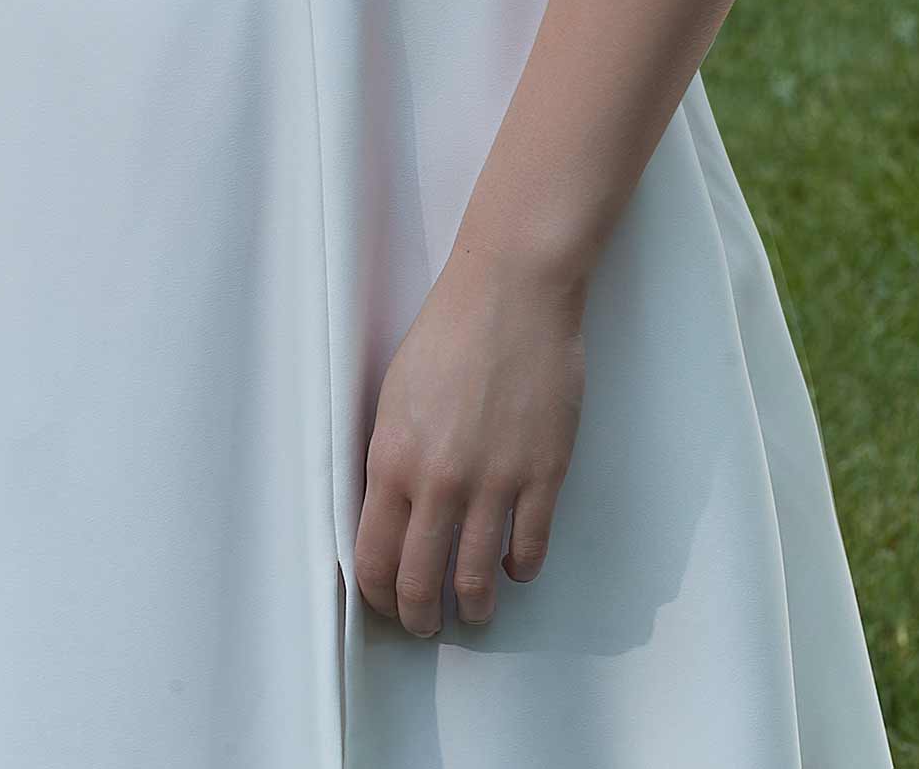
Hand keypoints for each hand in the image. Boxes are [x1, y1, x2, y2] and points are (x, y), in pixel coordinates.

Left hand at [353, 245, 585, 636]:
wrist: (512, 293)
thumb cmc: (448, 332)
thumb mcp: (394, 396)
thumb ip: (390, 459)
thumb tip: (389, 514)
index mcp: (393, 458)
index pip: (374, 556)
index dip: (378, 594)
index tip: (387, 603)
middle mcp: (439, 481)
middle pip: (420, 582)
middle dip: (419, 616)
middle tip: (426, 625)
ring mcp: (494, 482)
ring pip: (477, 580)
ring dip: (472, 608)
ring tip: (473, 612)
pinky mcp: (543, 475)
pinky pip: (529, 550)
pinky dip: (519, 569)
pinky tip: (514, 566)